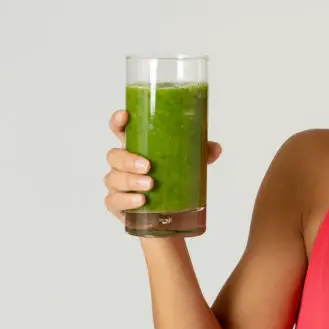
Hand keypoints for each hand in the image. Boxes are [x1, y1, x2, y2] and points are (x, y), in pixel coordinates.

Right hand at [102, 109, 222, 221]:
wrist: (170, 212)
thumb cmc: (173, 178)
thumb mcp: (190, 162)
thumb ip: (202, 153)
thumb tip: (216, 149)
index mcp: (136, 147)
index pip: (120, 129)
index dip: (118, 121)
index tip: (125, 115)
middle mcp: (121, 163)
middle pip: (114, 155)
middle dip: (128, 160)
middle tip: (148, 166)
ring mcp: (117, 183)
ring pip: (113, 178)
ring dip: (130, 181)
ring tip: (150, 185)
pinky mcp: (117, 203)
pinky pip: (114, 201)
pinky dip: (127, 200)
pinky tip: (141, 201)